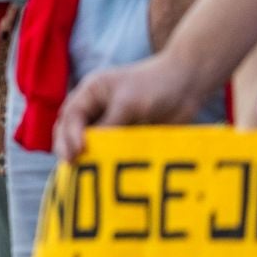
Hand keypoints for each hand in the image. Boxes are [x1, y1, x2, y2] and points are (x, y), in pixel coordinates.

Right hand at [53, 51, 207, 160]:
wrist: (188, 85)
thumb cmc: (155, 85)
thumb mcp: (128, 103)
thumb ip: (109, 124)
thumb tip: (91, 148)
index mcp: (91, 92)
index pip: (71, 115)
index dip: (69, 134)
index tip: (77, 152)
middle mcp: (96, 107)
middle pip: (71, 129)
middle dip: (68, 145)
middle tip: (72, 164)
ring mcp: (110, 121)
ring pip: (89, 141)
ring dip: (85, 155)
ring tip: (84, 171)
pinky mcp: (126, 134)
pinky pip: (111, 149)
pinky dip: (106, 159)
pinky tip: (106, 171)